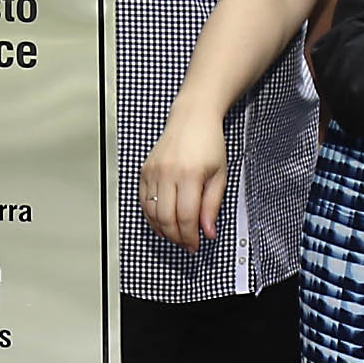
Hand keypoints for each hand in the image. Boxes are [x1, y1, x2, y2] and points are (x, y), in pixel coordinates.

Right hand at [138, 101, 231, 249]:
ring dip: (163, 229)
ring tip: (176, 236)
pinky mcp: (145, 171)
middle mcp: (168, 173)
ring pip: (152, 212)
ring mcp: (153, 172)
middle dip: (177, 237)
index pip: (186, 216)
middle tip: (187, 244)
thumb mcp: (220, 175)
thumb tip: (208, 231)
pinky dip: (151, 216)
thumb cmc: (209, 143)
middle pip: (166, 218)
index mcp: (190, 174)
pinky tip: (162, 223)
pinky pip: (144, 201)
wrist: (193, 118)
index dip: (190, 236)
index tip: (196, 245)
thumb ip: (212, 205)